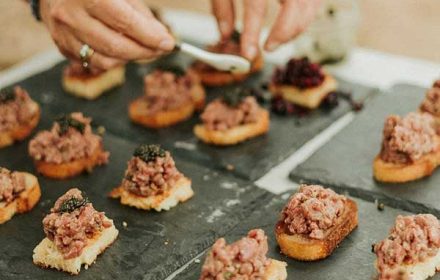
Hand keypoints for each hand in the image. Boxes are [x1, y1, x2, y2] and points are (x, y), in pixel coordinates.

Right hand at [40, 0, 174, 69]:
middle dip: (144, 52)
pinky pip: (93, 64)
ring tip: (142, 48)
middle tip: (160, 49)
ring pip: (105, 61)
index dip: (149, 36)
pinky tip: (121, 49)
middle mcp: (70, 14)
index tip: (168, 43)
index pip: (124, 22)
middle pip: (115, 46)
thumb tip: (161, 37)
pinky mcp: (61, 46)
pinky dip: (113, 60)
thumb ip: (139, 14)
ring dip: (130, 58)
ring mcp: (63, 33)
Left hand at [211, 0, 320, 58]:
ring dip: (298, 26)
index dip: (252, 31)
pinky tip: (291, 24)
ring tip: (278, 39)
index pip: (256, 4)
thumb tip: (225, 35)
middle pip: (295, 4)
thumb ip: (222, 6)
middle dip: (284, 32)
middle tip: (267, 48)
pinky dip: (306, 14)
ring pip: (310, 4)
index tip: (248, 52)